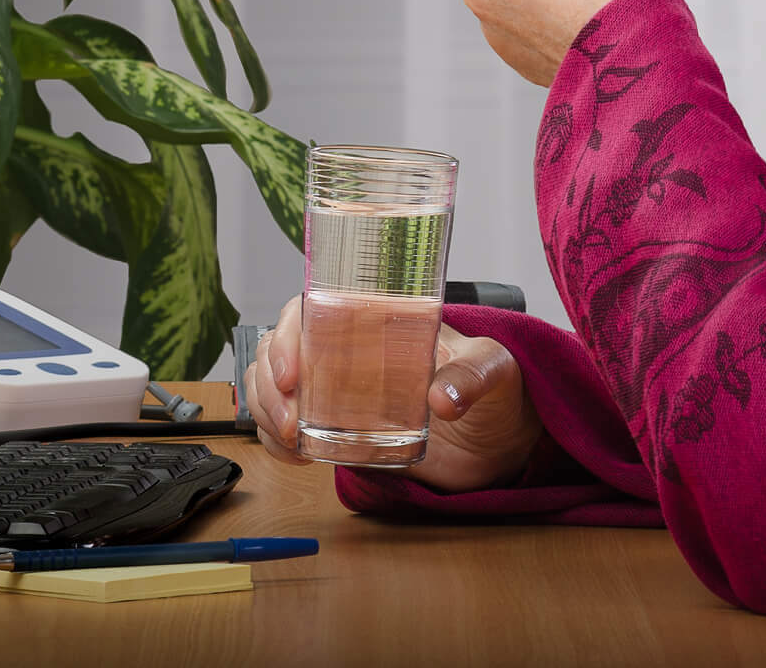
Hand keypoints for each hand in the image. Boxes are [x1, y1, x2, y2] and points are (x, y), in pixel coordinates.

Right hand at [245, 294, 543, 493]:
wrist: (500, 441)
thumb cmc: (496, 389)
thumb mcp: (494, 369)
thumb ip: (474, 375)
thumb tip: (443, 398)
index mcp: (376, 321)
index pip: (310, 310)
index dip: (288, 335)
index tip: (290, 374)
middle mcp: (347, 350)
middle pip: (278, 348)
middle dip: (268, 383)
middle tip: (291, 421)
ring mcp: (337, 390)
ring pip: (271, 385)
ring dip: (266, 411)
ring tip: (293, 441)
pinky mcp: (338, 428)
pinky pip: (286, 426)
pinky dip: (275, 440)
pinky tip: (295, 455)